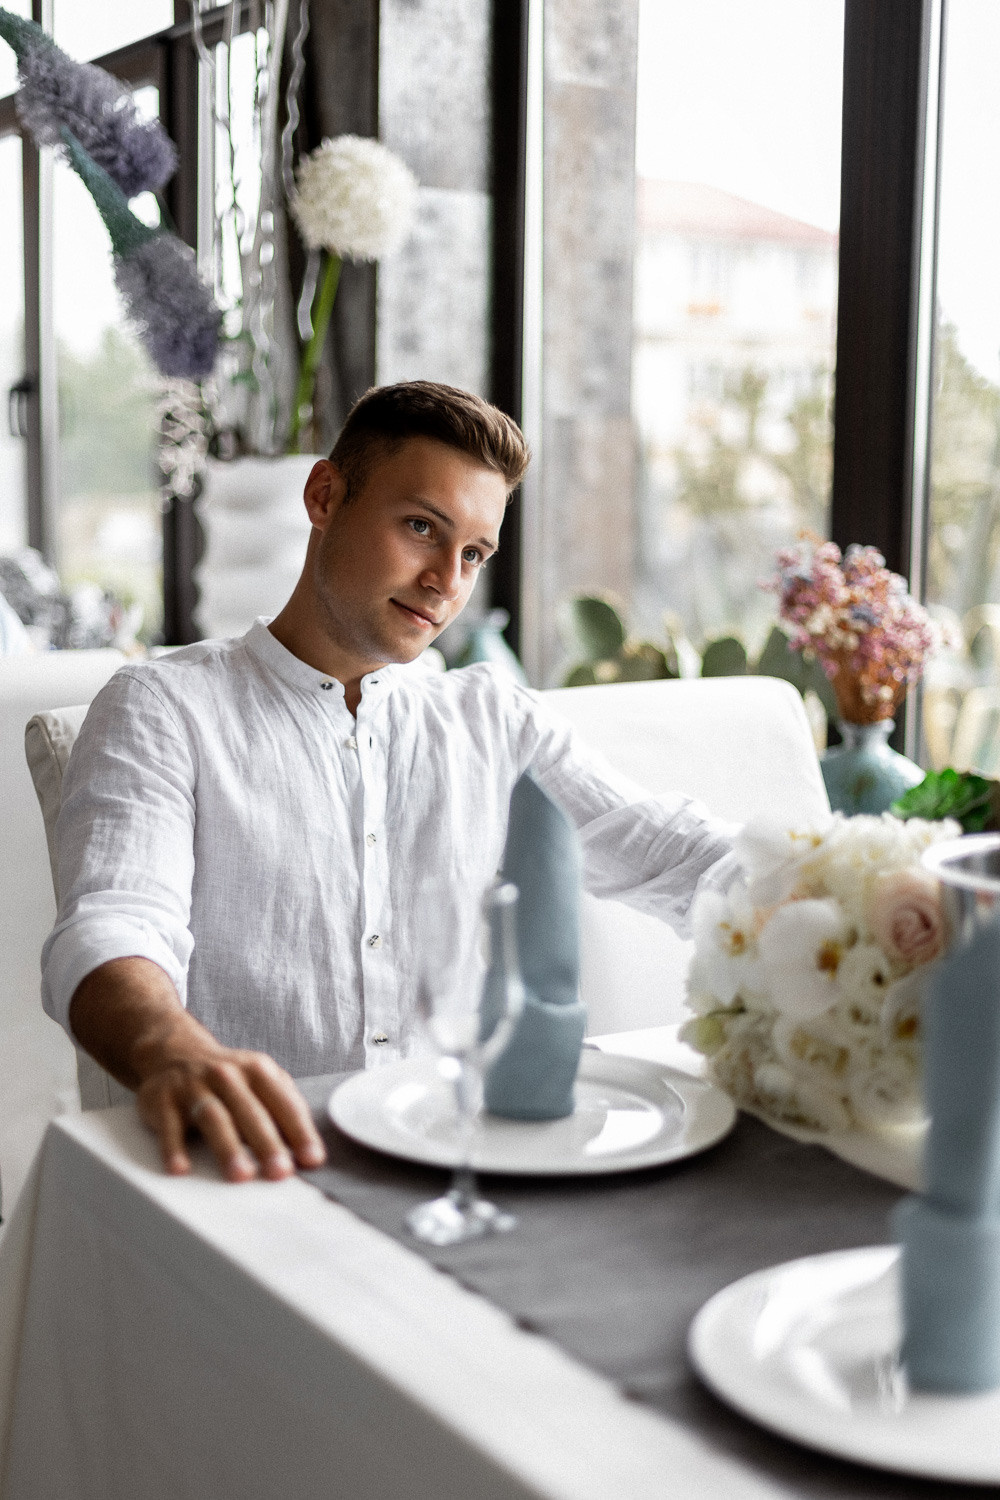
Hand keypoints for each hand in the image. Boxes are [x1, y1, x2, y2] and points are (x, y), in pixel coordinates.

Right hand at [68, 957, 326, 1183]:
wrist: (173, 1052)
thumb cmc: (226, 1077)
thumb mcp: (260, 1079)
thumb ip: (284, 1107)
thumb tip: (309, 1148)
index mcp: (257, 1071)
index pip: (284, 1104)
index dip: (300, 1132)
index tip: (312, 1159)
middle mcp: (226, 1075)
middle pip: (250, 1112)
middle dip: (267, 1143)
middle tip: (280, 1172)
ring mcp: (193, 1087)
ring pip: (214, 1118)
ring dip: (228, 1148)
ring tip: (240, 1176)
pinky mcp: (163, 1100)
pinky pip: (169, 1126)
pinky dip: (173, 1148)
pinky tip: (180, 1169)